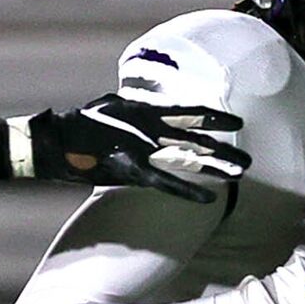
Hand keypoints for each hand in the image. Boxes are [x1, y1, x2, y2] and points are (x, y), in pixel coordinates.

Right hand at [22, 94, 248, 201]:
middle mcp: (149, 127)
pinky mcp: (132, 169)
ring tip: (241, 174)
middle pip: (195, 138)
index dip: (213, 116)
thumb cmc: (79, 127)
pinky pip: (166, 182)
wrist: (55, 140)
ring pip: (187, 158)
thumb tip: (144, 105)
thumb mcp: (110, 107)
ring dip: (215, 167)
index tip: (236, 123)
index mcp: (144, 111)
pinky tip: (209, 198)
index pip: (188, 112)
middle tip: (249, 160)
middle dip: (222, 149)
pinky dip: (187, 191)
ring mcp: (142, 148)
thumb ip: (132, 107)